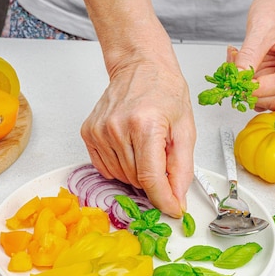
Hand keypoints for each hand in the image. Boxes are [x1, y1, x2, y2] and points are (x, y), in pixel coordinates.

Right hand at [80, 55, 195, 217]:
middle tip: (163, 156)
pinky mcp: (89, 132)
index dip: (164, 199)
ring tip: (146, 146)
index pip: (150, 178)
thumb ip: (182, 167)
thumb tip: (177, 197)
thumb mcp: (185, 127)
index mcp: (145, 124)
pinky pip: (105, 167)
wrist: (140, 66)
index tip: (173, 209)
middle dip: (154, 179)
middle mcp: (117, 128)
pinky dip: (121, 166)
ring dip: (137, 172)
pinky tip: (130, 147)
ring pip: (120, 176)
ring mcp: (99, 130)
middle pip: (136, 180)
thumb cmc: (164, 90)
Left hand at [228, 0, 274, 110]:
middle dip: (254, 92)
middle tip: (233, 79)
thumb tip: (238, 76)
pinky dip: (248, 82)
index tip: (239, 85)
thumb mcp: (261, 27)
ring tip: (235, 62)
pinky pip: (264, 89)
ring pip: (271, 97)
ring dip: (249, 88)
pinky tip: (240, 64)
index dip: (260, 88)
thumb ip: (250, 54)